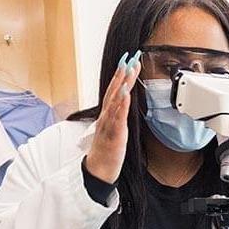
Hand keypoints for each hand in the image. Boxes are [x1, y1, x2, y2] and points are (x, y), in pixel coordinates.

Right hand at [85, 50, 141, 183]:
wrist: (98, 171)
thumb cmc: (106, 151)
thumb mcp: (113, 129)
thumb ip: (117, 115)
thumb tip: (123, 102)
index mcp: (107, 115)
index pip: (114, 90)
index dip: (121, 75)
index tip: (128, 60)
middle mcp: (106, 116)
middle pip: (114, 91)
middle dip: (122, 73)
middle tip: (129, 57)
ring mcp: (108, 125)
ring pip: (115, 101)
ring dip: (122, 84)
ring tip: (128, 69)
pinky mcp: (113, 135)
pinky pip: (117, 118)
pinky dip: (121, 104)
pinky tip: (125, 94)